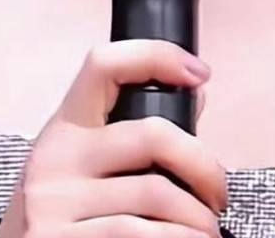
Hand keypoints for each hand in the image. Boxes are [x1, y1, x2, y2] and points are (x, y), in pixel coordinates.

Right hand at [0, 39, 226, 237]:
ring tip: (207, 230)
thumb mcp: (80, 167)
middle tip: (218, 193)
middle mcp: (56, 159)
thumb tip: (195, 94)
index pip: (104, 65)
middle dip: (204, 165)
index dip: (157, 56)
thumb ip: (132, 135)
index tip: (199, 72)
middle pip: (152, 134)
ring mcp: (57, 204)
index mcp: (64, 128)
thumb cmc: (61, 215)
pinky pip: (143, 236)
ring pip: (158, 195)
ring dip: (198, 219)